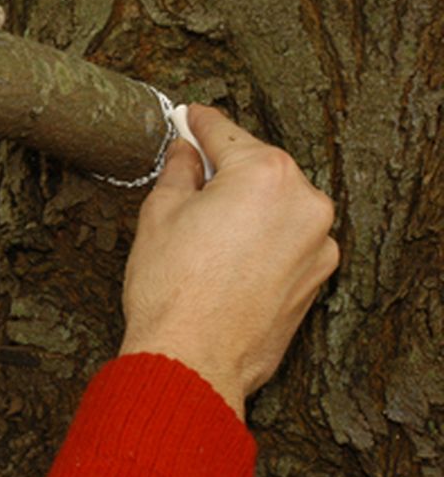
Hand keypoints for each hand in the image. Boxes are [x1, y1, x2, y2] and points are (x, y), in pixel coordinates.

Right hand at [119, 105, 338, 417]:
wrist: (192, 360)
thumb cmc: (172, 290)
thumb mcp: (160, 213)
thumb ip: (179, 171)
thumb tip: (186, 152)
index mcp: (266, 174)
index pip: (226, 133)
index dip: (199, 123)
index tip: (190, 116)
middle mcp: (304, 202)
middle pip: (259, 168)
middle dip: (225, 167)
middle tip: (188, 169)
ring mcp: (317, 243)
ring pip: (276, 205)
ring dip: (246, 204)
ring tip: (204, 223)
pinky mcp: (318, 278)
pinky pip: (287, 240)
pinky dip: (262, 237)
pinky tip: (227, 253)